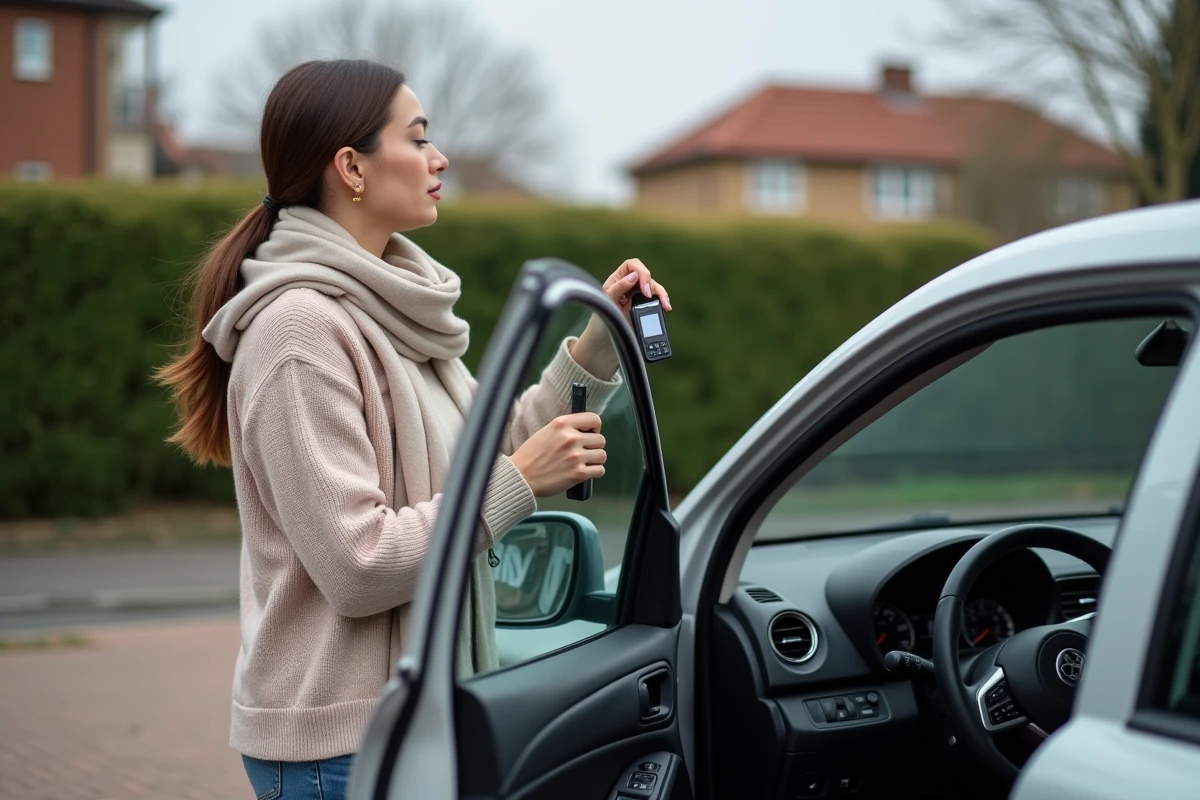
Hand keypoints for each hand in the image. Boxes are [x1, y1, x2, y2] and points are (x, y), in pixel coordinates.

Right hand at [509, 413, 605, 496]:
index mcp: (562, 424)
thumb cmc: (531, 456)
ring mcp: (576, 456)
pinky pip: (600, 470)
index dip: (595, 427)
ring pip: (602, 455)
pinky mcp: (578, 473)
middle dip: (594, 446)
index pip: (594, 419)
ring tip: (584, 462)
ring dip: (595, 460)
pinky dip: (595, 472)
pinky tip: (585, 472)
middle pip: (600, 439)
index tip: (590, 433)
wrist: (520, 476)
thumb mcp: (546, 431)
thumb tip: (586, 430)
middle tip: (584, 452)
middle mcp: (571, 438)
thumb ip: (566, 429)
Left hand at [570, 258, 672, 376]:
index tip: (642, 287)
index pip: (631, 266)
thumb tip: (633, 276)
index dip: (640, 272)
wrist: (604, 345)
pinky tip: (666, 307)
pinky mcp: (644, 309)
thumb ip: (618, 288)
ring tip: (665, 304)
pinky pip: (656, 300)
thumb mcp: (606, 304)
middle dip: (652, 284)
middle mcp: (628, 286)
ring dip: (661, 294)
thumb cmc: (600, 323)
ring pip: (654, 288)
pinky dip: (662, 302)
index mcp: (616, 281)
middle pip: (646, 277)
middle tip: (650, 296)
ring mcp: (637, 297)